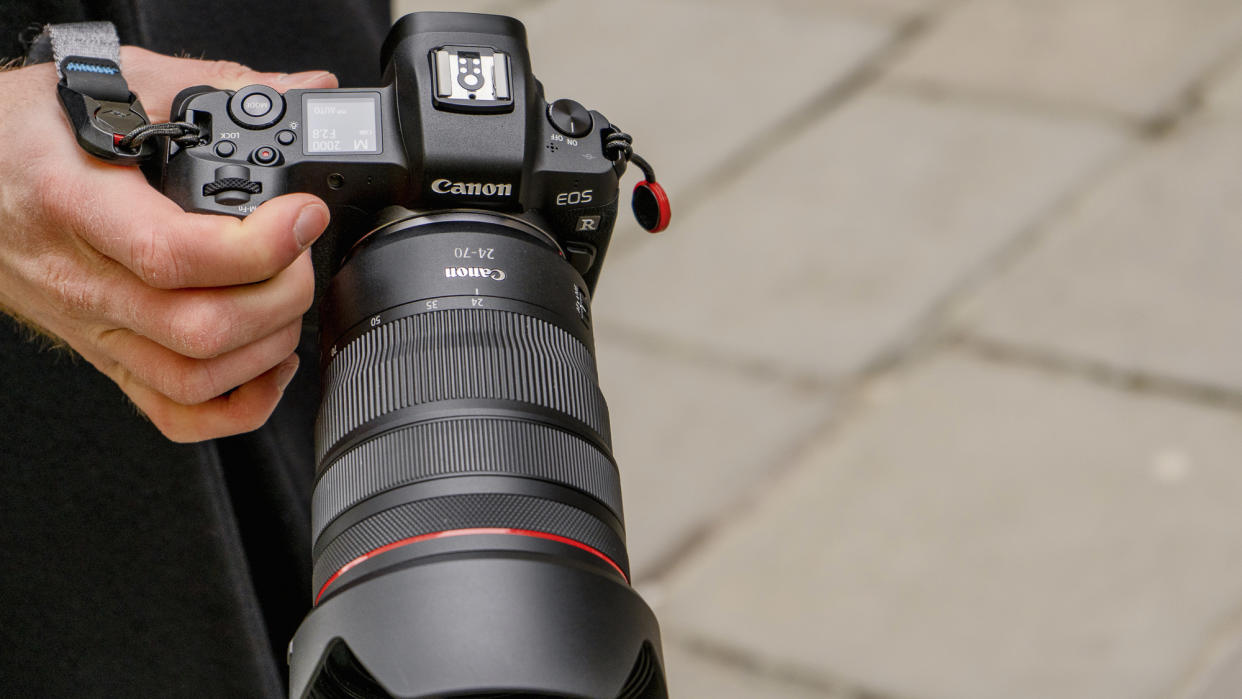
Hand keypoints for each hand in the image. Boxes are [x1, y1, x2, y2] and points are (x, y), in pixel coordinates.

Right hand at [0, 47, 337, 441]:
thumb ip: (216, 86)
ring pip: (193, 378)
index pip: (174, 253)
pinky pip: (174, 412)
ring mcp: (94, 327)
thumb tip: (305, 91)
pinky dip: (238, 404)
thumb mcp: (117, 83)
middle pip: (198, 328)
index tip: (302, 216)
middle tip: (299, 255)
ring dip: (266, 349)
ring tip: (287, 301)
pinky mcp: (106, 355)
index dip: (258, 246)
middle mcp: (82, 279)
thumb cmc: (30, 128)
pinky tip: (265, 361)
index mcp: (76, 203)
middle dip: (279, 297)